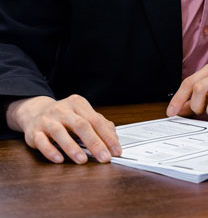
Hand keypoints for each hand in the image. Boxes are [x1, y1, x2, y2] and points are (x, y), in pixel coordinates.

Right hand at [5, 95, 120, 164]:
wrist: (35, 112)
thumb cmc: (64, 116)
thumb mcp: (82, 115)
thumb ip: (99, 124)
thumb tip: (114, 139)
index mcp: (78, 104)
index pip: (96, 121)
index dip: (108, 137)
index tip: (116, 150)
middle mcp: (62, 110)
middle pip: (81, 125)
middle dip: (95, 143)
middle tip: (104, 157)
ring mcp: (47, 120)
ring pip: (60, 133)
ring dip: (72, 148)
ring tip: (82, 160)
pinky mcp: (34, 132)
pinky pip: (42, 142)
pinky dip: (51, 151)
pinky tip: (59, 159)